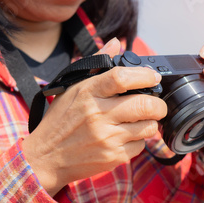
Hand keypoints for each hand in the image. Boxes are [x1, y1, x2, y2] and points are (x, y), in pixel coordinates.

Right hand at [23, 38, 166, 195]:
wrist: (45, 158)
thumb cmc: (60, 122)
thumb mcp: (72, 89)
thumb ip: (97, 66)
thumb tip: (116, 44)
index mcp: (87, 93)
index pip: (122, 78)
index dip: (145, 75)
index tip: (153, 76)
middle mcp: (98, 115)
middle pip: (144, 105)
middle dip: (158, 104)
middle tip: (157, 105)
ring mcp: (107, 137)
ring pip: (148, 127)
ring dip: (150, 123)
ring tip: (141, 121)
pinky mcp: (113, 156)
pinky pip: (140, 145)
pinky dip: (139, 140)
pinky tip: (127, 137)